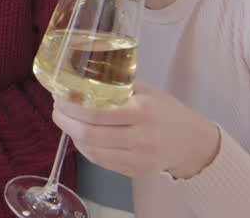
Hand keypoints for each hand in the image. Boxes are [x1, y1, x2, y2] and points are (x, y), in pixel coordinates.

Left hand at [53, 80, 221, 178]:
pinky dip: (86, 149)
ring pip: (92, 152)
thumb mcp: (145, 90)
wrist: (192, 140)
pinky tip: (83, 137)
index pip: (96, 113)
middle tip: (57, 110)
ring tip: (68, 122)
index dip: (71, 107)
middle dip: (65, 122)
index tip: (59, 98)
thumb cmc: (164, 110)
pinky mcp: (138, 171)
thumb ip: (115, 85)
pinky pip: (102, 162)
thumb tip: (77, 77)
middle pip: (89, 135)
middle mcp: (142, 137)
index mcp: (143, 111)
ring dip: (73, 136)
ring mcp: (140, 158)